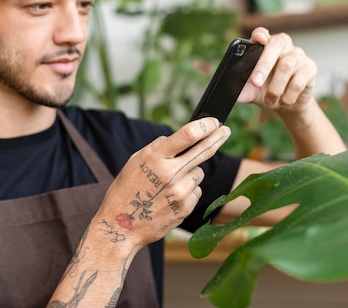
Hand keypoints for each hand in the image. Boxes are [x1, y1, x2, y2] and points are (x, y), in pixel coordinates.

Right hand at [93, 117, 230, 250]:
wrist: (121, 226)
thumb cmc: (126, 190)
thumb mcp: (136, 162)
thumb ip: (159, 148)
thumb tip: (183, 138)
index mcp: (155, 157)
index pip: (187, 135)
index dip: (205, 126)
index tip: (214, 121)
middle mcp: (170, 173)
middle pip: (204, 151)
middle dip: (217, 138)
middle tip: (226, 130)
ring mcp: (180, 192)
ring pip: (199, 172)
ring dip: (191, 172)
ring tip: (170, 182)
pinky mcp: (186, 207)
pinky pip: (196, 190)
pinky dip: (188, 190)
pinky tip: (171, 196)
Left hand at [238, 27, 316, 115]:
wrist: (289, 105)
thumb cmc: (268, 91)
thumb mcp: (253, 92)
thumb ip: (243, 91)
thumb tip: (232, 93)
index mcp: (265, 46)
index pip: (262, 33)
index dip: (260, 34)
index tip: (258, 39)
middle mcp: (282, 45)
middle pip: (275, 45)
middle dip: (264, 64)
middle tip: (255, 82)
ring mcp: (298, 55)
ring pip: (287, 65)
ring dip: (276, 86)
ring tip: (269, 100)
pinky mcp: (309, 67)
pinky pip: (299, 80)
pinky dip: (289, 94)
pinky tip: (285, 100)